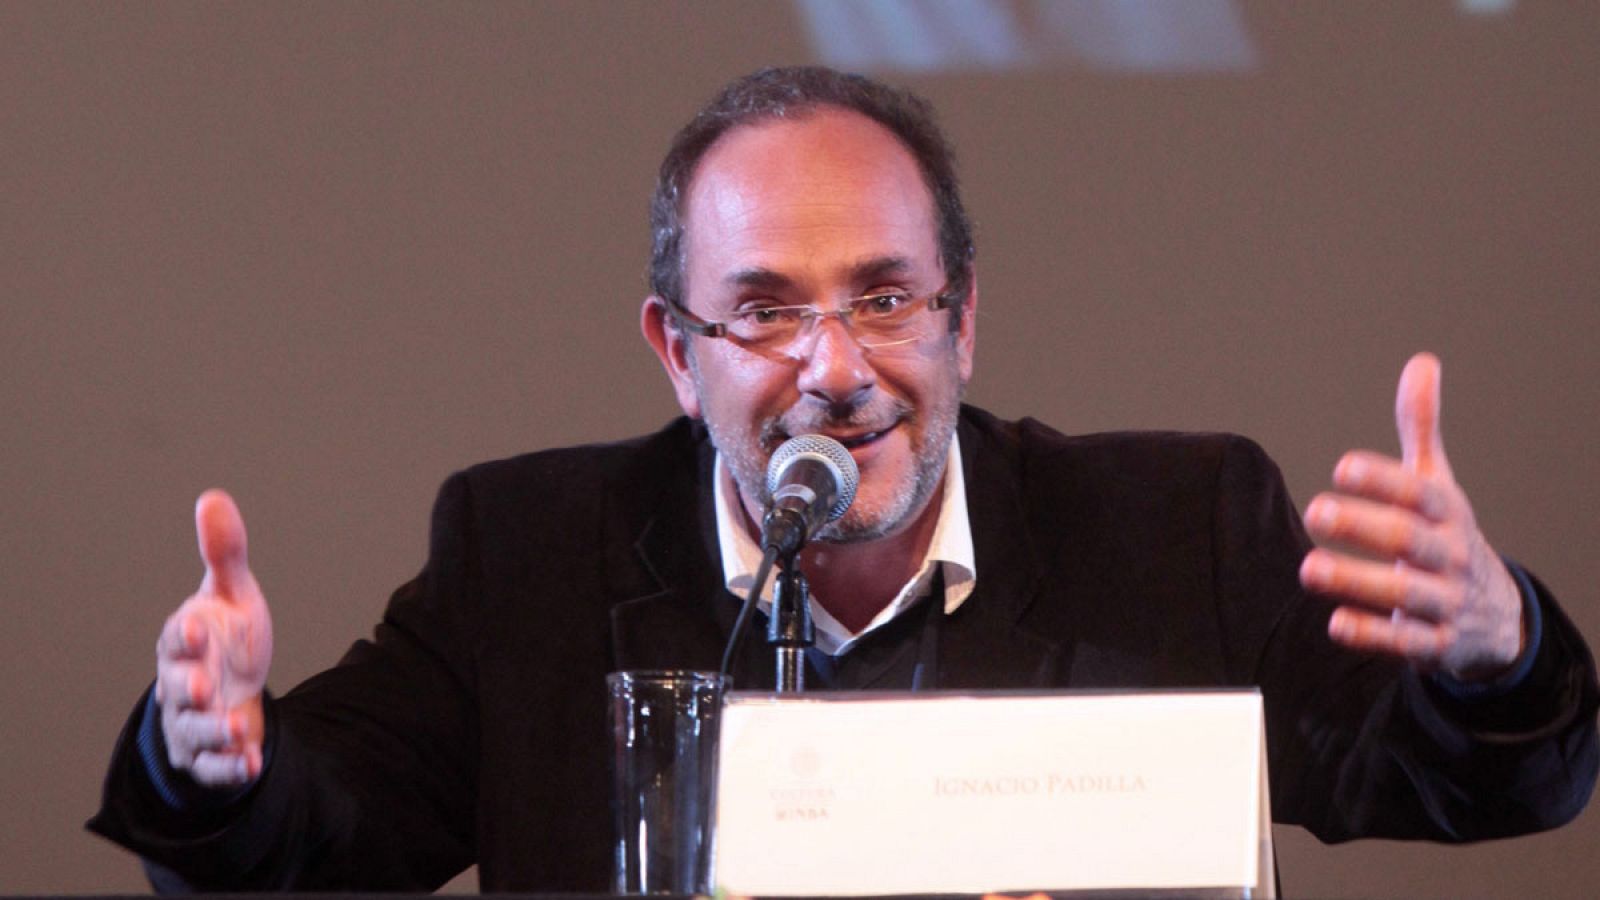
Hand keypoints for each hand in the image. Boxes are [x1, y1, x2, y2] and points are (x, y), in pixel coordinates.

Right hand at [153, 489, 273, 785]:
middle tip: (205, 686)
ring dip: (214, 731)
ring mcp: (192, 722)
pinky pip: (214, 767)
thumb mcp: (231, 595)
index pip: (177, 638)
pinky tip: (250, 763)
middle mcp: (182, 684)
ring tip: (237, 726)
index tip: (199, 627)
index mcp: (185, 642)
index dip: (185, 634)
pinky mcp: (208, 755)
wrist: (230, 692)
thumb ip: (225, 554)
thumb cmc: (226, 638)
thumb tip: (212, 497)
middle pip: (177, 688)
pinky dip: (230, 767)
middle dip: (190, 688)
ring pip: (193, 731)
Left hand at [1298, 352, 1523, 680]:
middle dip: (1364, 527)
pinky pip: (1406, 644)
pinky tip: (1334, 624)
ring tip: (1308, 568)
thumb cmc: (1449, 534)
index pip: (1420, 494)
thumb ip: (1422, 428)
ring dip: (1356, 582)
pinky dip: (1373, 635)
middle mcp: (1450, 556)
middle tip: (1315, 511)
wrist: (1495, 615)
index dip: (1384, 480)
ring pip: (1405, 595)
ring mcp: (1445, 602)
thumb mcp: (1439, 483)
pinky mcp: (1434, 645)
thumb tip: (1421, 363)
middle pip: (1411, 541)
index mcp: (1449, 513)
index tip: (1342, 466)